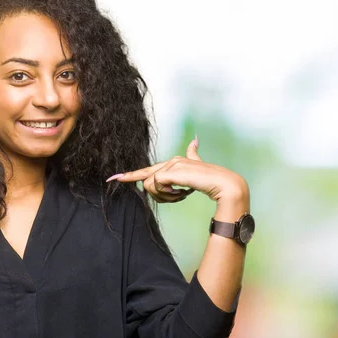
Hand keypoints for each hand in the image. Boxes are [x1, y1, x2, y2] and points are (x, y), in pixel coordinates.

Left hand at [106, 135, 248, 218]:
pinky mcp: (172, 171)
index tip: (113, 179)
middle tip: (175, 196)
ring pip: (151, 187)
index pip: (148, 171)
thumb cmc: (212, 181)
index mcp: (174, 162)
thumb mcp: (198, 169)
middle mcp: (171, 161)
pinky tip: (184, 193)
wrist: (224, 184)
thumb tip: (195, 139)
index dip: (131, 175)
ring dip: (166, 197)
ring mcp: (172, 165)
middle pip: (147, 182)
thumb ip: (193, 154)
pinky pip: (158, 187)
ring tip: (182, 195)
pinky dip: (170, 195)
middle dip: (156, 195)